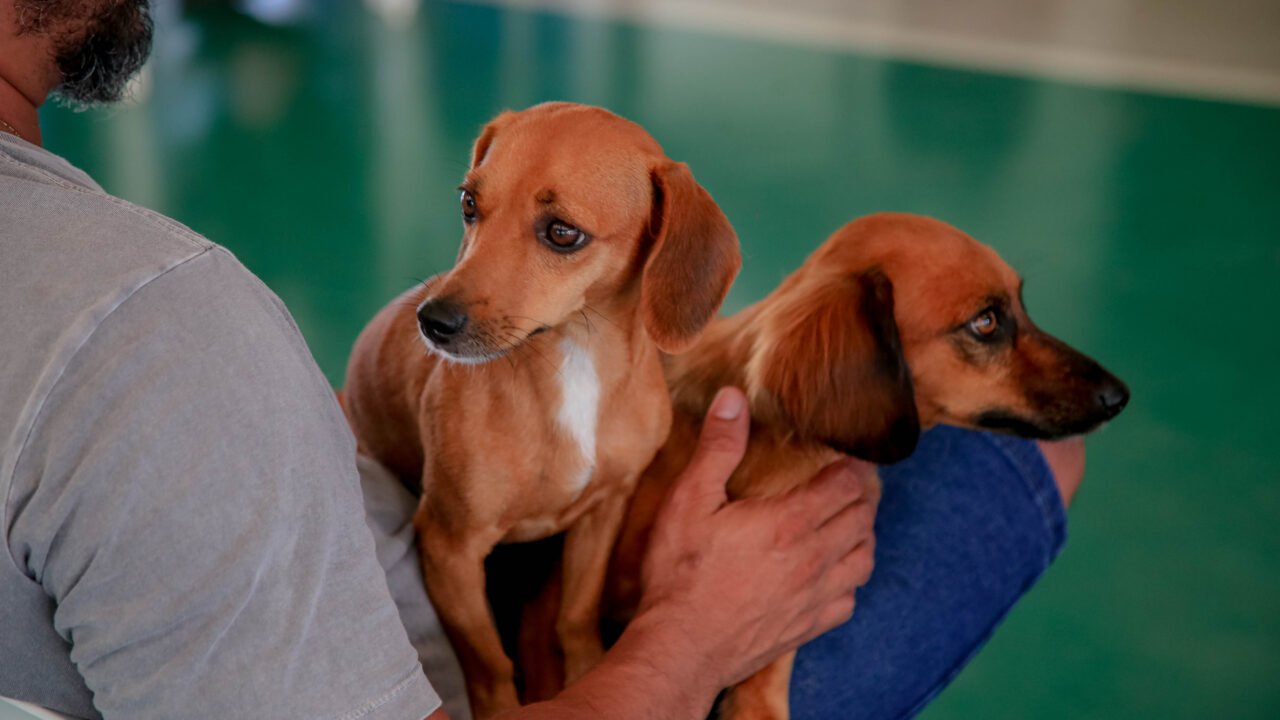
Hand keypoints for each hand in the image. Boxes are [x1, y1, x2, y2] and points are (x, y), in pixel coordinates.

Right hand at [635, 387, 879, 689]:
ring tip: (847, 522)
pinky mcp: (808, 627)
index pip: (847, 485)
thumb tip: (733, 398)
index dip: (853, 465)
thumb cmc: (681, 573)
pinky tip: (831, 573)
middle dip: (861, 495)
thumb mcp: (689, 500)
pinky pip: (849, 600)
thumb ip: (718, 447)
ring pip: (864, 559)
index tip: (848, 455)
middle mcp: (813, 559)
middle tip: (849, 482)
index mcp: (789, 522)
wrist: (681, 648)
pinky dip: (849, 580)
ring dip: (862, 535)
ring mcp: (815, 597)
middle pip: (863, 519)